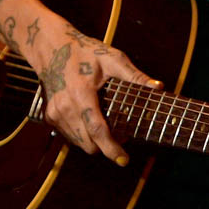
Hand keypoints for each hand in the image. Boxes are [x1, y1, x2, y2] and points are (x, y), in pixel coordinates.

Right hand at [34, 19, 160, 163]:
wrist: (53, 48)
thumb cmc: (86, 51)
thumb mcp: (113, 58)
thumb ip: (134, 76)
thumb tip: (158, 87)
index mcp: (81, 93)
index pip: (96, 129)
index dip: (111, 148)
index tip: (124, 160)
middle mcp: (65, 107)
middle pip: (88, 143)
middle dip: (106, 145)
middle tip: (123, 132)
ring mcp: (55, 114)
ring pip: (79, 143)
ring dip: (94, 141)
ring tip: (108, 123)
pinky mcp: (50, 117)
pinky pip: (70, 136)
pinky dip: (83, 135)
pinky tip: (92, 118)